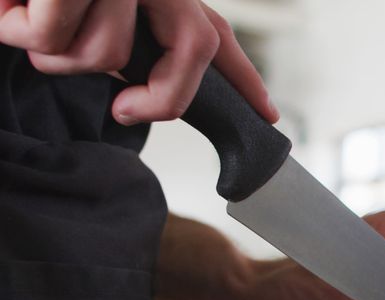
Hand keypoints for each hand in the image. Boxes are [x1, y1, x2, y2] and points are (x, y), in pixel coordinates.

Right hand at [0, 0, 277, 125]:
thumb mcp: (86, 20)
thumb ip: (131, 53)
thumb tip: (139, 97)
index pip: (214, 34)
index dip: (243, 76)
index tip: (267, 113)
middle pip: (194, 45)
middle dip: (162, 97)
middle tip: (124, 111)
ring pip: (108, 53)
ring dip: (57, 56)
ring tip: (30, 20)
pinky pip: (56, 34)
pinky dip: (22, 32)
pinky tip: (10, 5)